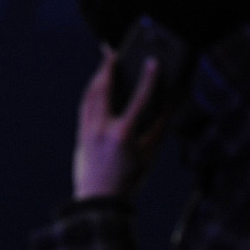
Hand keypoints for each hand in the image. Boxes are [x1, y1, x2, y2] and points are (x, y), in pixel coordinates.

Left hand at [72, 47, 165, 199]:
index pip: (139, 100)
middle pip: (102, 90)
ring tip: (104, 62)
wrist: (98, 201)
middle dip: (107, 67)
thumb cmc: (129, 179)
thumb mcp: (150, 154)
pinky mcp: (80, 135)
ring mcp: (87, 132)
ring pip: (89, 96)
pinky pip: (85, 107)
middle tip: (111, 49)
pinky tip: (96, 85)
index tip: (153, 61)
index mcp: (122, 135)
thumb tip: (169, 102)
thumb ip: (159, 126)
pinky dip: (91, 92)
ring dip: (97, 77)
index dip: (148, 79)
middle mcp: (101, 129)